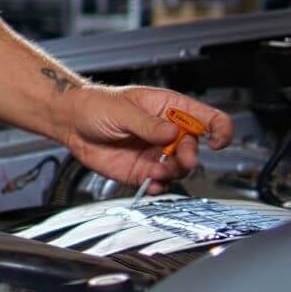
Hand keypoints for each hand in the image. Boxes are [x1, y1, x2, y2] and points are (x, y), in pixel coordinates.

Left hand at [53, 84, 232, 187]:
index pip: (208, 118)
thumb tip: (172, 132)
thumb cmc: (95, 106)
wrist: (71, 123)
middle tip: (181, 160)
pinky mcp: (144, 170)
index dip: (220, 130)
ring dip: (172, 173)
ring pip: (180, 169)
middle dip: (190, 156)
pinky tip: (149, 182)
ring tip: (154, 171)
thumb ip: (147, 124)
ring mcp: (157, 153)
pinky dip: (158, 186)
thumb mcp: (121, 110)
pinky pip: (160, 184)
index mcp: (169, 109)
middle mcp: (168, 133)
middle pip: (195, 148)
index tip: (217, 141)